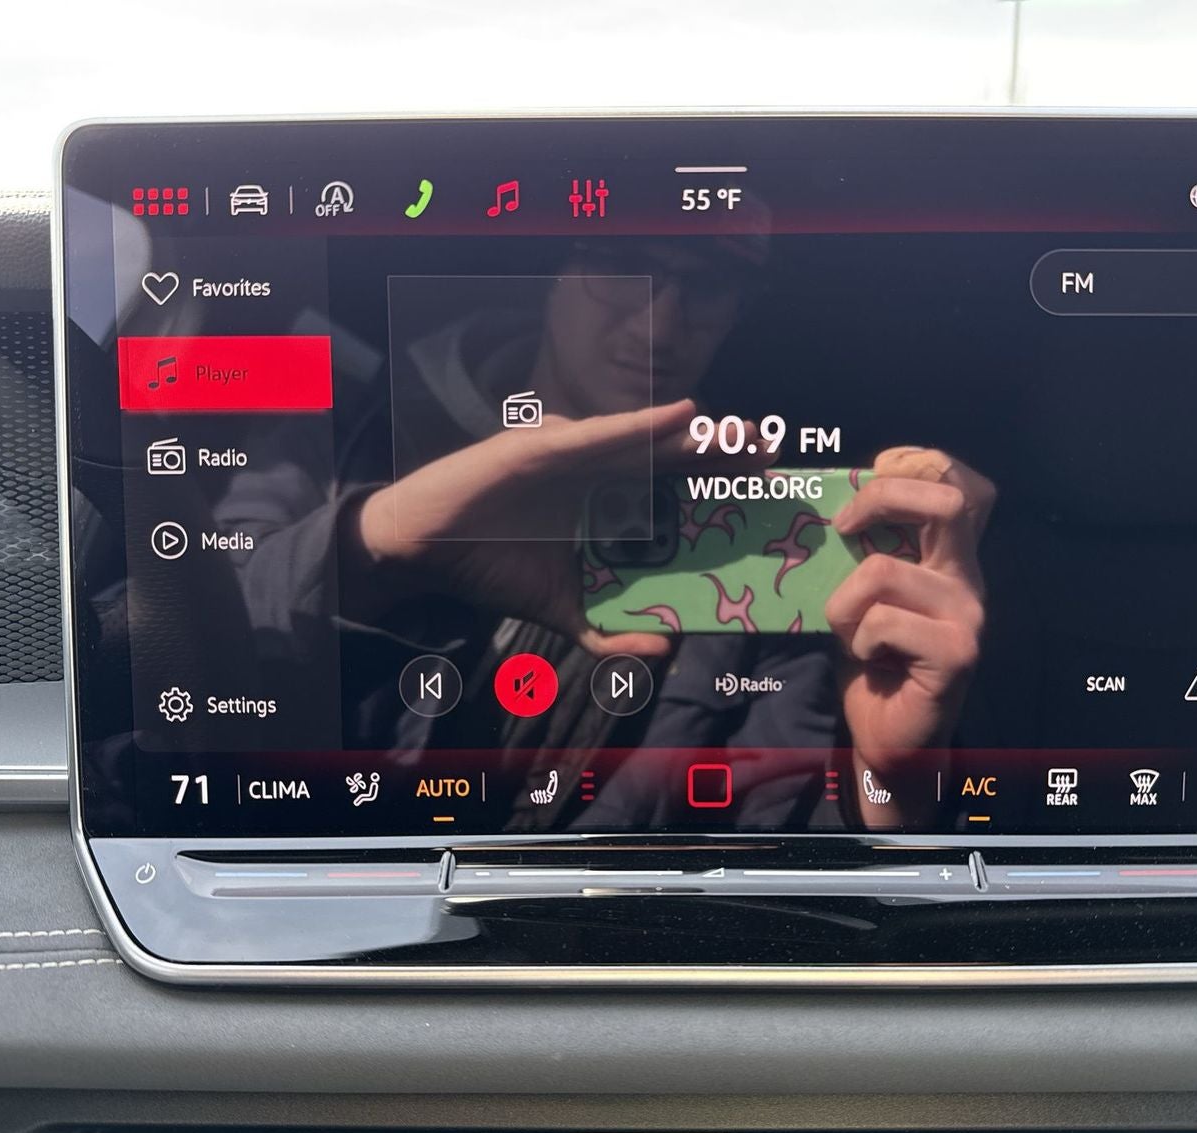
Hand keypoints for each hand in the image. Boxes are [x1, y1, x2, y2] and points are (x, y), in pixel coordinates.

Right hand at [351, 398, 766, 658]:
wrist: (424, 552)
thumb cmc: (490, 570)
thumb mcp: (563, 613)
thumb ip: (608, 639)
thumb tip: (664, 651)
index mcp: (607, 505)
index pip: (675, 490)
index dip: (720, 483)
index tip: (767, 485)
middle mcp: (597, 474)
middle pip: (673, 458)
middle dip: (722, 452)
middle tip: (771, 450)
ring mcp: (573, 456)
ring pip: (646, 440)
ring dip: (695, 433)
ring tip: (742, 432)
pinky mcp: (542, 445)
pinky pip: (600, 435)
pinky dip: (640, 424)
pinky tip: (679, 417)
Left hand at [825, 448, 994, 811]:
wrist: (891, 738)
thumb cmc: (873, 661)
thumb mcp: (864, 594)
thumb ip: (867, 552)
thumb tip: (836, 503)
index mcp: (951, 559)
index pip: (964, 485)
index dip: (922, 462)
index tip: (875, 470)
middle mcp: (970, 580)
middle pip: (949, 501)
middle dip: (882, 498)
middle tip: (844, 526)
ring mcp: (968, 616)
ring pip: (885, 570)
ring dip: (844, 602)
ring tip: (852, 632)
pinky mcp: (956, 653)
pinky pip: (882, 622)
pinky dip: (857, 640)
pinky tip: (870, 661)